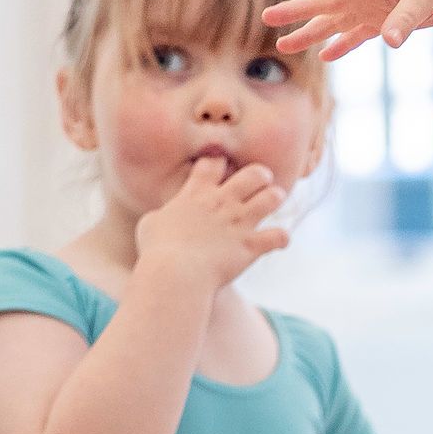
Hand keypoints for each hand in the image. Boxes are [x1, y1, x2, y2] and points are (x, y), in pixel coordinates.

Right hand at [133, 156, 289, 291]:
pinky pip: (278, 236)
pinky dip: (282, 238)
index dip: (220, 161)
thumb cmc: (157, 250)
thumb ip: (162, 215)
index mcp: (196, 193)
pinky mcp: (251, 245)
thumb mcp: (150, 224)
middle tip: (261, 180)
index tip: (222, 168)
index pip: (213, 162)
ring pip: (271, 197)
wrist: (175, 272)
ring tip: (275, 199)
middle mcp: (222, 202)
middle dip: (260, 174)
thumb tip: (163, 218)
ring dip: (275, 197)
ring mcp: (239, 222)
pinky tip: (280, 240)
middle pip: (252, 174)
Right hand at [268, 0, 432, 64]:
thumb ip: (405, 20)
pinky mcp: (384, 19)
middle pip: (325, 3)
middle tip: (267, 17)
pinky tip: (325, 56)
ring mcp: (373, 7)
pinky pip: (356, 34)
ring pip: (334, 21)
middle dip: (297, 11)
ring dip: (310, 33)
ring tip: (282, 45)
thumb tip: (389, 42)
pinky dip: (341, 44)